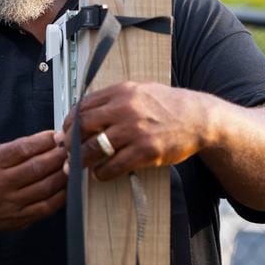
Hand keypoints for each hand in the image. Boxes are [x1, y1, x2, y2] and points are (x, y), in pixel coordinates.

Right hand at [0, 130, 67, 232]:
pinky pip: (47, 207)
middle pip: (37, 167)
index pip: (22, 149)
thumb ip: (15, 147)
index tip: (56, 135)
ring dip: (62, 173)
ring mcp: (11, 205)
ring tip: (70, 164)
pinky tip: (65, 185)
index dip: (43, 141)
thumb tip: (46, 140)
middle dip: (57, 155)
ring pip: (45, 187)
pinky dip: (60, 195)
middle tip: (69, 147)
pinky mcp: (20, 220)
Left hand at [62, 82, 213, 180]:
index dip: (69, 121)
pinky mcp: (146, 151)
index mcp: (122, 92)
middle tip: (67, 151)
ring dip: (81, 161)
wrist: (198, 118)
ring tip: (77, 166)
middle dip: (70, 141)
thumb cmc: (167, 104)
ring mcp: (135, 131)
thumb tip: (85, 110)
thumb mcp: (139, 90)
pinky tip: (101, 173)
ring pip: (94, 148)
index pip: (83, 106)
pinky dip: (103, 172)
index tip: (66, 131)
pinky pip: (114, 166)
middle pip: (83, 126)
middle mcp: (125, 109)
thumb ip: (113, 98)